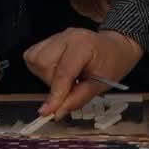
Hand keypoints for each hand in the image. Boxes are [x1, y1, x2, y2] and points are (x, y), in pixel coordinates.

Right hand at [24, 28, 142, 118]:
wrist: (114, 47)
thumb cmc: (112, 63)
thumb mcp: (101, 85)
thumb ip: (78, 98)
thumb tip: (57, 112)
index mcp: (83, 44)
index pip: (63, 72)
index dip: (55, 94)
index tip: (48, 112)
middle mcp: (66, 37)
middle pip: (42, 63)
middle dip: (51, 82)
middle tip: (69, 87)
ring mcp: (56, 36)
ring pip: (34, 59)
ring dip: (45, 75)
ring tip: (64, 78)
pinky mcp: (49, 40)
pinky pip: (33, 56)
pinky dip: (41, 68)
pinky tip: (57, 71)